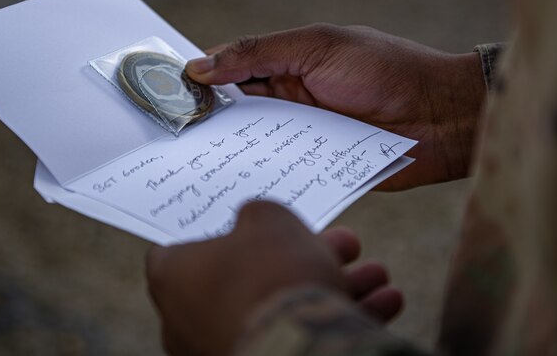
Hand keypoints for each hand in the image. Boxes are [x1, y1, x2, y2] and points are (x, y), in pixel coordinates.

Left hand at [146, 201, 402, 355]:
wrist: (298, 348)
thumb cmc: (273, 275)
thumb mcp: (270, 219)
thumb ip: (259, 214)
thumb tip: (256, 222)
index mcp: (173, 277)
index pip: (182, 247)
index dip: (221, 230)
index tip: (251, 222)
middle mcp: (188, 319)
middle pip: (252, 277)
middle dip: (306, 257)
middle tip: (344, 244)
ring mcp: (219, 348)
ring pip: (282, 309)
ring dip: (335, 287)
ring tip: (376, 275)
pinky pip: (295, 336)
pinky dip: (336, 319)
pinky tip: (383, 303)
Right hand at [186, 24, 486, 189]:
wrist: (443, 116)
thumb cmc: (386, 69)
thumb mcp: (319, 47)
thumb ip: (261, 54)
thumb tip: (201, 64)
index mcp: (289, 64)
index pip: (232, 70)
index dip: (200, 80)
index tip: (163, 93)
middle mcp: (291, 101)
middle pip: (237, 112)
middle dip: (207, 121)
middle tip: (168, 136)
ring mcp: (304, 136)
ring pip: (255, 145)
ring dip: (230, 151)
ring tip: (191, 163)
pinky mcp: (320, 167)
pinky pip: (283, 172)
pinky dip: (262, 176)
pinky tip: (233, 185)